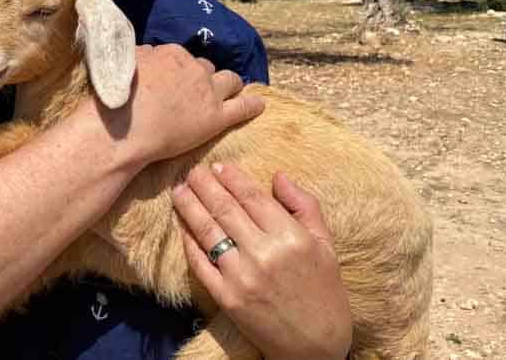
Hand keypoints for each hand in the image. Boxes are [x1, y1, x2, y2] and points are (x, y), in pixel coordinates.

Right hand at [88, 44, 264, 164]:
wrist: (125, 127)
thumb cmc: (118, 97)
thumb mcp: (127, 63)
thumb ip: (142, 56)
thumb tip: (149, 54)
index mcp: (172, 54)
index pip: (182, 57)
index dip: (179, 69)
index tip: (174, 79)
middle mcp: (194, 69)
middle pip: (205, 68)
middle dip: (202, 77)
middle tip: (194, 91)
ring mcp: (208, 92)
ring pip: (229, 80)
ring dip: (230, 84)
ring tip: (230, 91)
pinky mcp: (217, 118)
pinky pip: (243, 106)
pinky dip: (252, 104)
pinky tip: (259, 105)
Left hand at [172, 163, 351, 359]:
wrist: (316, 348)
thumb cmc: (324, 292)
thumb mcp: (326, 245)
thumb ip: (304, 205)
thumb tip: (278, 175)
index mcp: (290, 237)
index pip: (251, 197)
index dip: (232, 177)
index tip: (218, 165)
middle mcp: (263, 253)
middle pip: (224, 208)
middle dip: (204, 185)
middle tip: (192, 170)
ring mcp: (241, 276)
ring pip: (207, 231)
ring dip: (189, 206)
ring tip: (179, 190)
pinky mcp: (225, 297)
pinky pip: (200, 261)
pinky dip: (188, 240)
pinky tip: (182, 224)